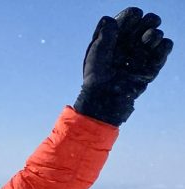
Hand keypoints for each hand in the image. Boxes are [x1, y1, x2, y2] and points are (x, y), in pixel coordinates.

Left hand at [74, 7, 172, 125]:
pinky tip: (154, 52)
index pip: (131, 16)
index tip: (129, 22)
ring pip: (157, 32)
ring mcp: (142, 53)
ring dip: (154, 35)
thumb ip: (105, 34)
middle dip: (149, 21)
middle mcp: (130, 42)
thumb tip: (111, 19)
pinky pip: (167, 46)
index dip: (132, 15)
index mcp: (116, 36)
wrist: (107, 97)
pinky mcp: (153, 64)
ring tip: (146, 43)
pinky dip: (164, 46)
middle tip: (143, 30)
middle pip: (148, 20)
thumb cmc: (97, 75)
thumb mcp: (96, 52)